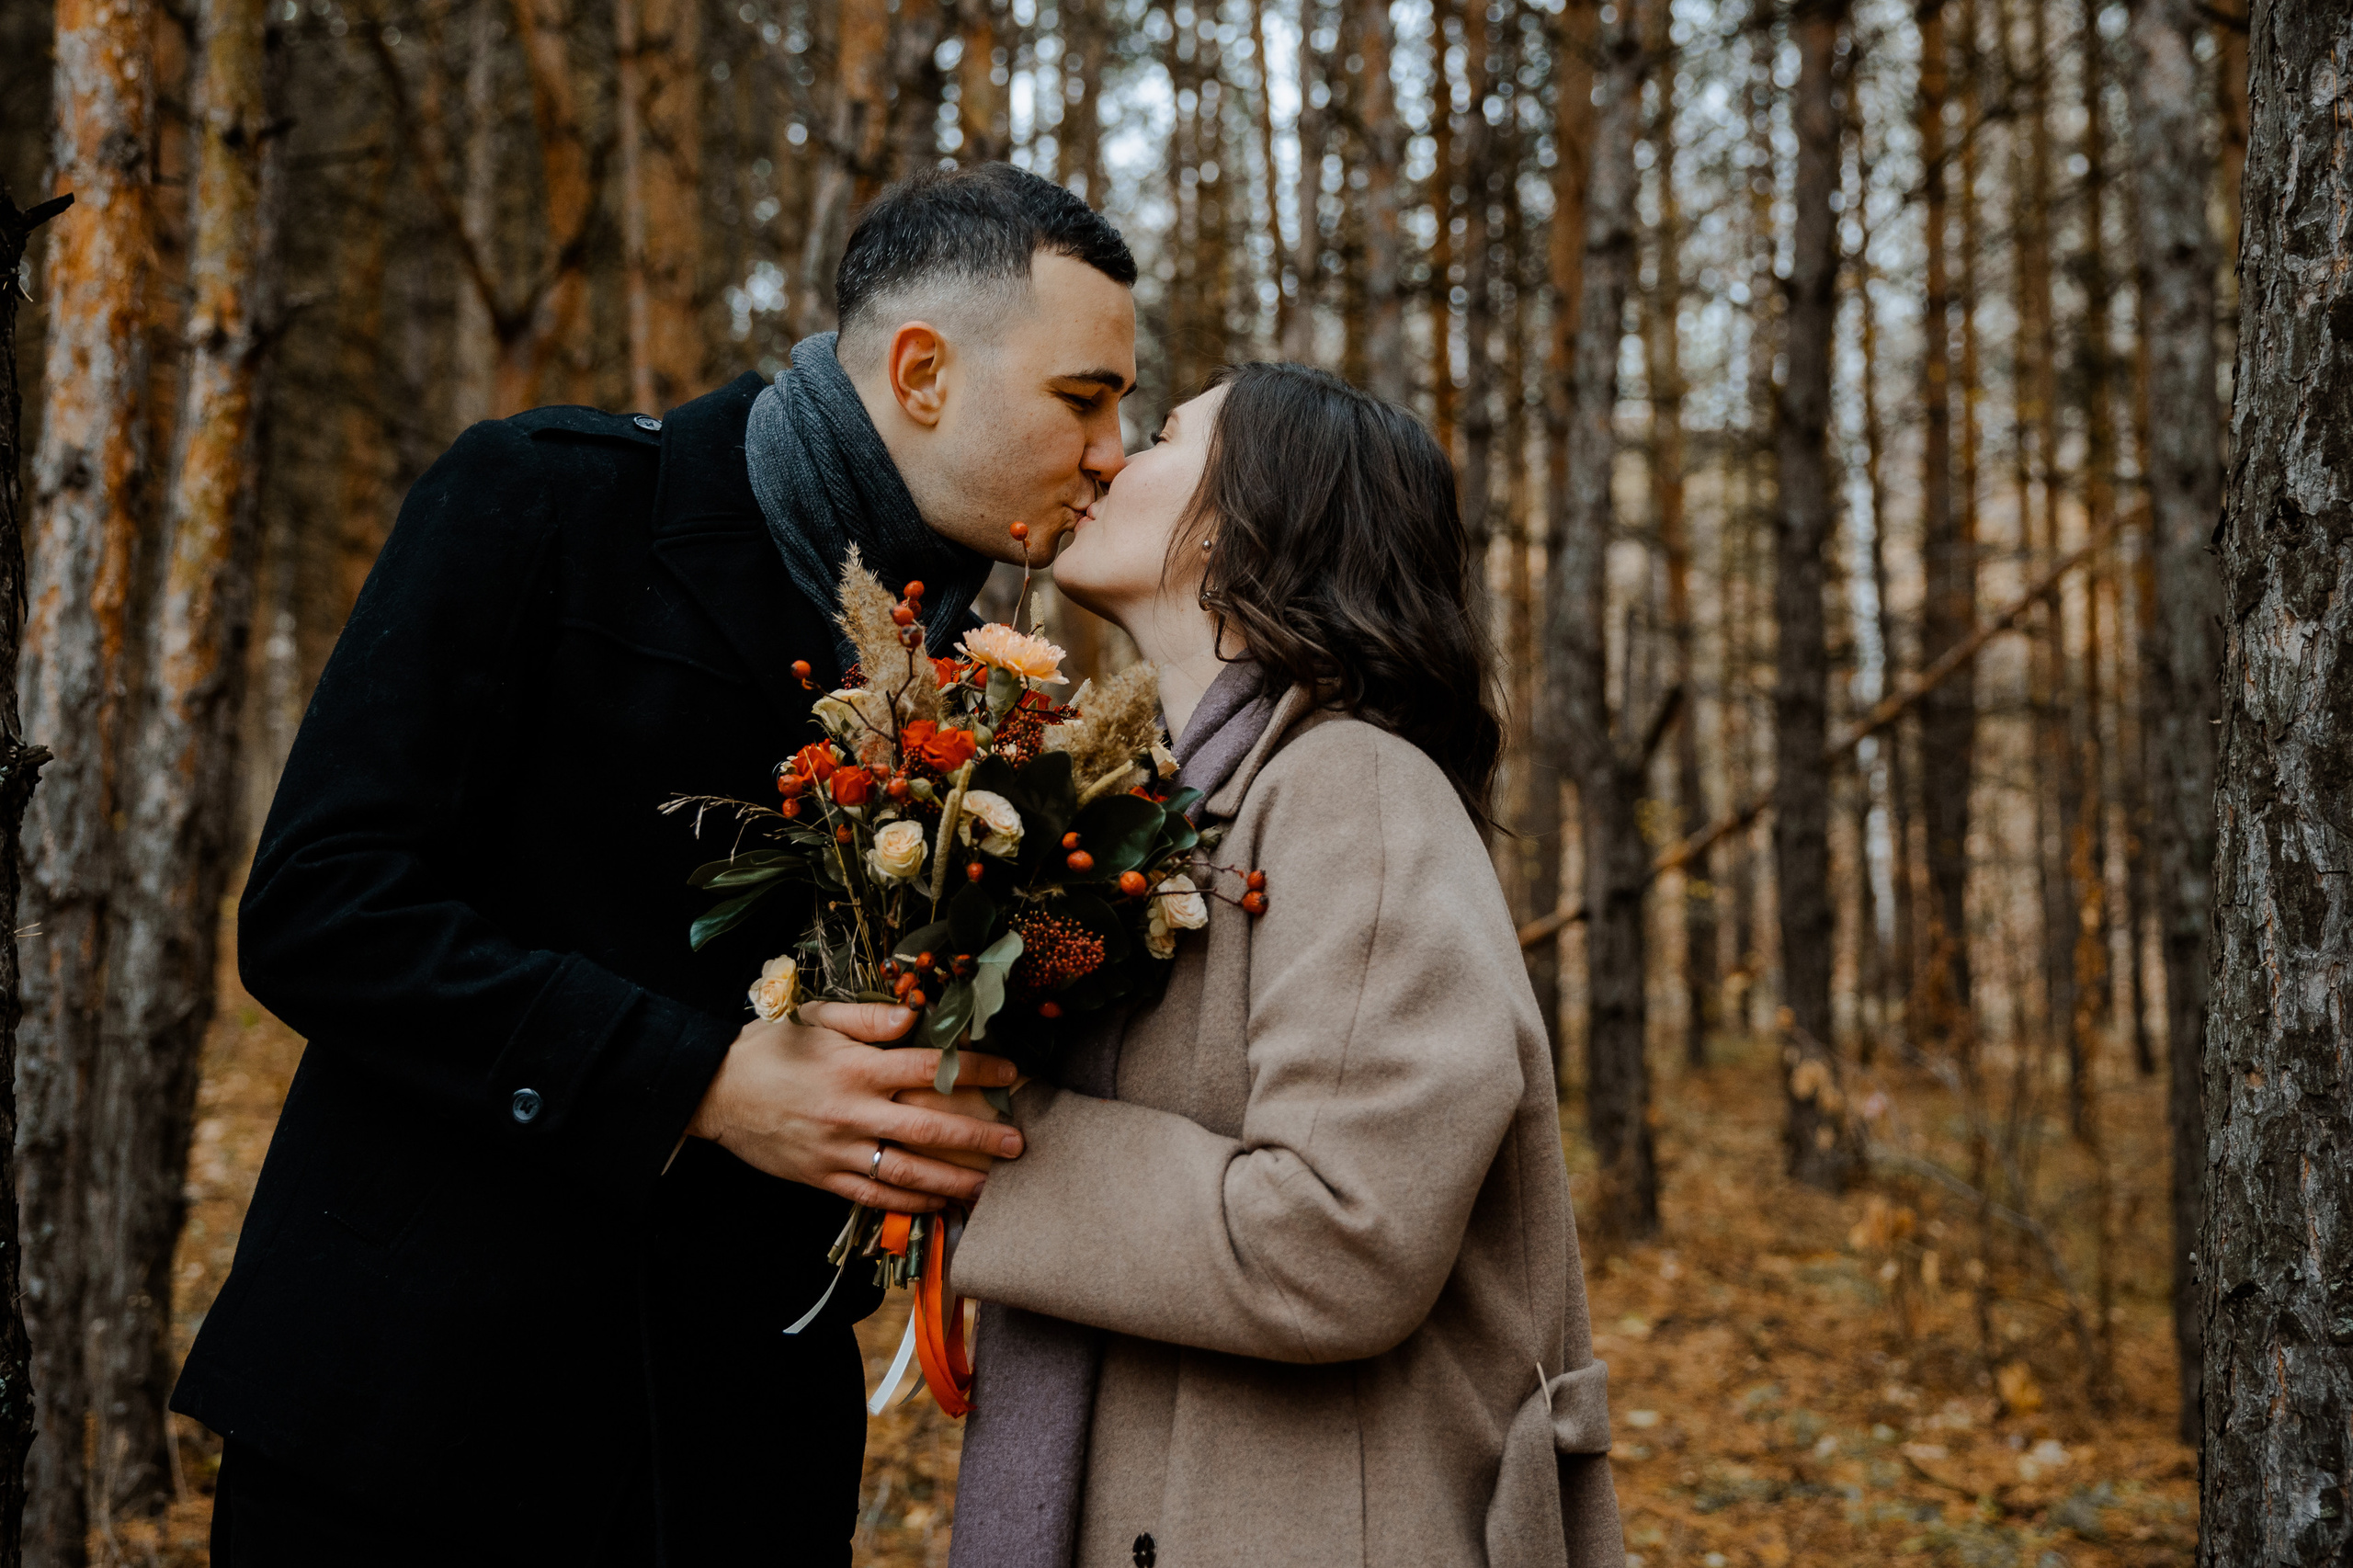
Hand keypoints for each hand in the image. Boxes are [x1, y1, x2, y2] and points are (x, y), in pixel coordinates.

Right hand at [686, 1001, 1024, 1211]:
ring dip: (954, 1180)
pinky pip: (875, 1194)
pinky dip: (910, 1202)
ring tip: (990, 1186)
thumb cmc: (768, 1048)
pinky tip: (939, 1204)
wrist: (714, 1091)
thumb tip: (915, 1014)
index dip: (975, 1069)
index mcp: (855, 1066)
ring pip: (908, 1171)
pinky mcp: (823, 1176)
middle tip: (1018, 1143)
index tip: (1010, 1072)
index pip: (928, 1068)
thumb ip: (869, 1017)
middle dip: (979, 1137)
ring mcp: (839, 1149)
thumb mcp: (816, 1017)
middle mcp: (853, 1111)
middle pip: (929, 1127)